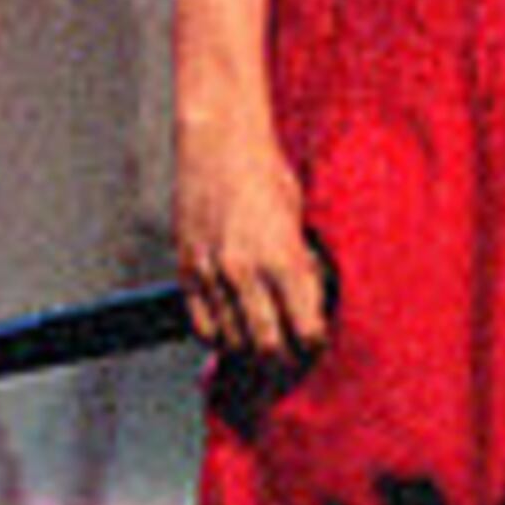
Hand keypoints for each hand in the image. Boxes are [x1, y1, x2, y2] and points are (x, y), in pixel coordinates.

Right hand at [176, 110, 331, 368]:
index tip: (317, 346)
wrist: (218, 142)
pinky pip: (201, 323)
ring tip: (263, 352)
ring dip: (250, 353)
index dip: (315, 346)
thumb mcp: (298, 219)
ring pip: (232, 342)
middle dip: (284, 362)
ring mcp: (211, 272)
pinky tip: (231, 333)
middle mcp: (245, 272)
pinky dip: (217, 337)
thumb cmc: (266, 173)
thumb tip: (305, 302)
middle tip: (292, 362)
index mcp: (283, 258)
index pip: (306, 330)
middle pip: (267, 347)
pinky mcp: (186, 268)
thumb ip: (300, 265)